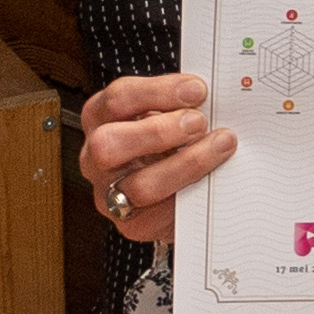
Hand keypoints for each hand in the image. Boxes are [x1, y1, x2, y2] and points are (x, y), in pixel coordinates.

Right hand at [73, 71, 233, 243]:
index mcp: (101, 118)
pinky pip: (159, 215)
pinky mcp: (132, 224)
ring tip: (218, 146)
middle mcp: (96, 157)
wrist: (174, 188)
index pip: (118, 99)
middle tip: (198, 122)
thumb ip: (181, 102)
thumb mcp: (166, 112)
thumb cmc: (169, 139)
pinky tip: (211, 178)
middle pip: (108, 144)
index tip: (196, 90)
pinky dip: (190, 193)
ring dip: (186, 163)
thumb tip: (214, 94)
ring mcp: (109, 193)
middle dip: (159, 131)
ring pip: (139, 185)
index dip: (158, 92)